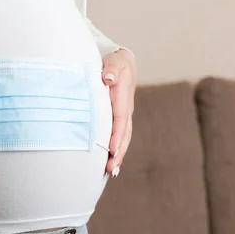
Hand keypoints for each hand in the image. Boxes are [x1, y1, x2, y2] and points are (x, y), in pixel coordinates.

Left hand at [101, 49, 136, 177]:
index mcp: (123, 96)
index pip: (120, 118)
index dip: (116, 134)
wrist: (123, 63)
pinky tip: (110, 166)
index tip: (111, 148)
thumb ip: (112, 69)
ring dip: (118, 155)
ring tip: (112, 172)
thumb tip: (109, 78)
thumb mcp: (114, 61)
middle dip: (118, 152)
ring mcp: (124, 116)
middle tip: (111, 169)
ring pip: (123, 138)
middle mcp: (126, 109)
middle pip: (124, 134)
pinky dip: (116, 151)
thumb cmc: (115, 62)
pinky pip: (119, 137)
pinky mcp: (120, 120)